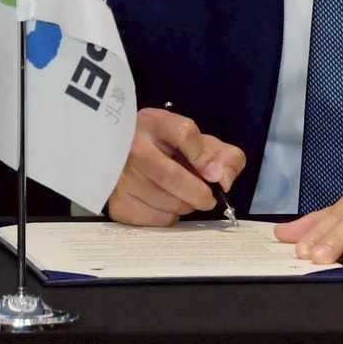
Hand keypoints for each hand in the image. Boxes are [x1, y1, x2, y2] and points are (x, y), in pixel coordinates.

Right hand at [106, 107, 245, 226]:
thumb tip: (223, 179)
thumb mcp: (194, 141)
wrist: (120, 159)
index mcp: (155, 124)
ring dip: (186, 205)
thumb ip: (220, 153)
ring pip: (169, 203)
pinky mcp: (119, 204)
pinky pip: (158, 219)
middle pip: (174, 176)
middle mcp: (134, 148)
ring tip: (180, 196)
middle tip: (208, 198)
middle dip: (200, 193)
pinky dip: (170, 216)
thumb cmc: (164, 149)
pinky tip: (163, 203)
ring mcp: (123, 177)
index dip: (204, 157)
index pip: (185, 134)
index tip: (215, 174)